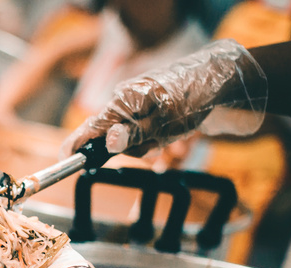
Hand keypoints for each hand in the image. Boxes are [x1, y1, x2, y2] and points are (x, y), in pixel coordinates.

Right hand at [61, 39, 267, 157]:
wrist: (227, 83)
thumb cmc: (194, 99)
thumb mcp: (163, 120)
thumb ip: (133, 134)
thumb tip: (108, 143)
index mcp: (123, 102)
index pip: (90, 127)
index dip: (76, 144)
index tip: (63, 160)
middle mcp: (128, 104)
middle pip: (112, 139)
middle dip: (131, 150)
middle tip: (155, 151)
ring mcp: (141, 109)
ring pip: (132, 140)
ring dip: (148, 148)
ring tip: (170, 142)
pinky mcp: (155, 114)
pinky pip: (147, 137)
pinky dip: (158, 143)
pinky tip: (174, 143)